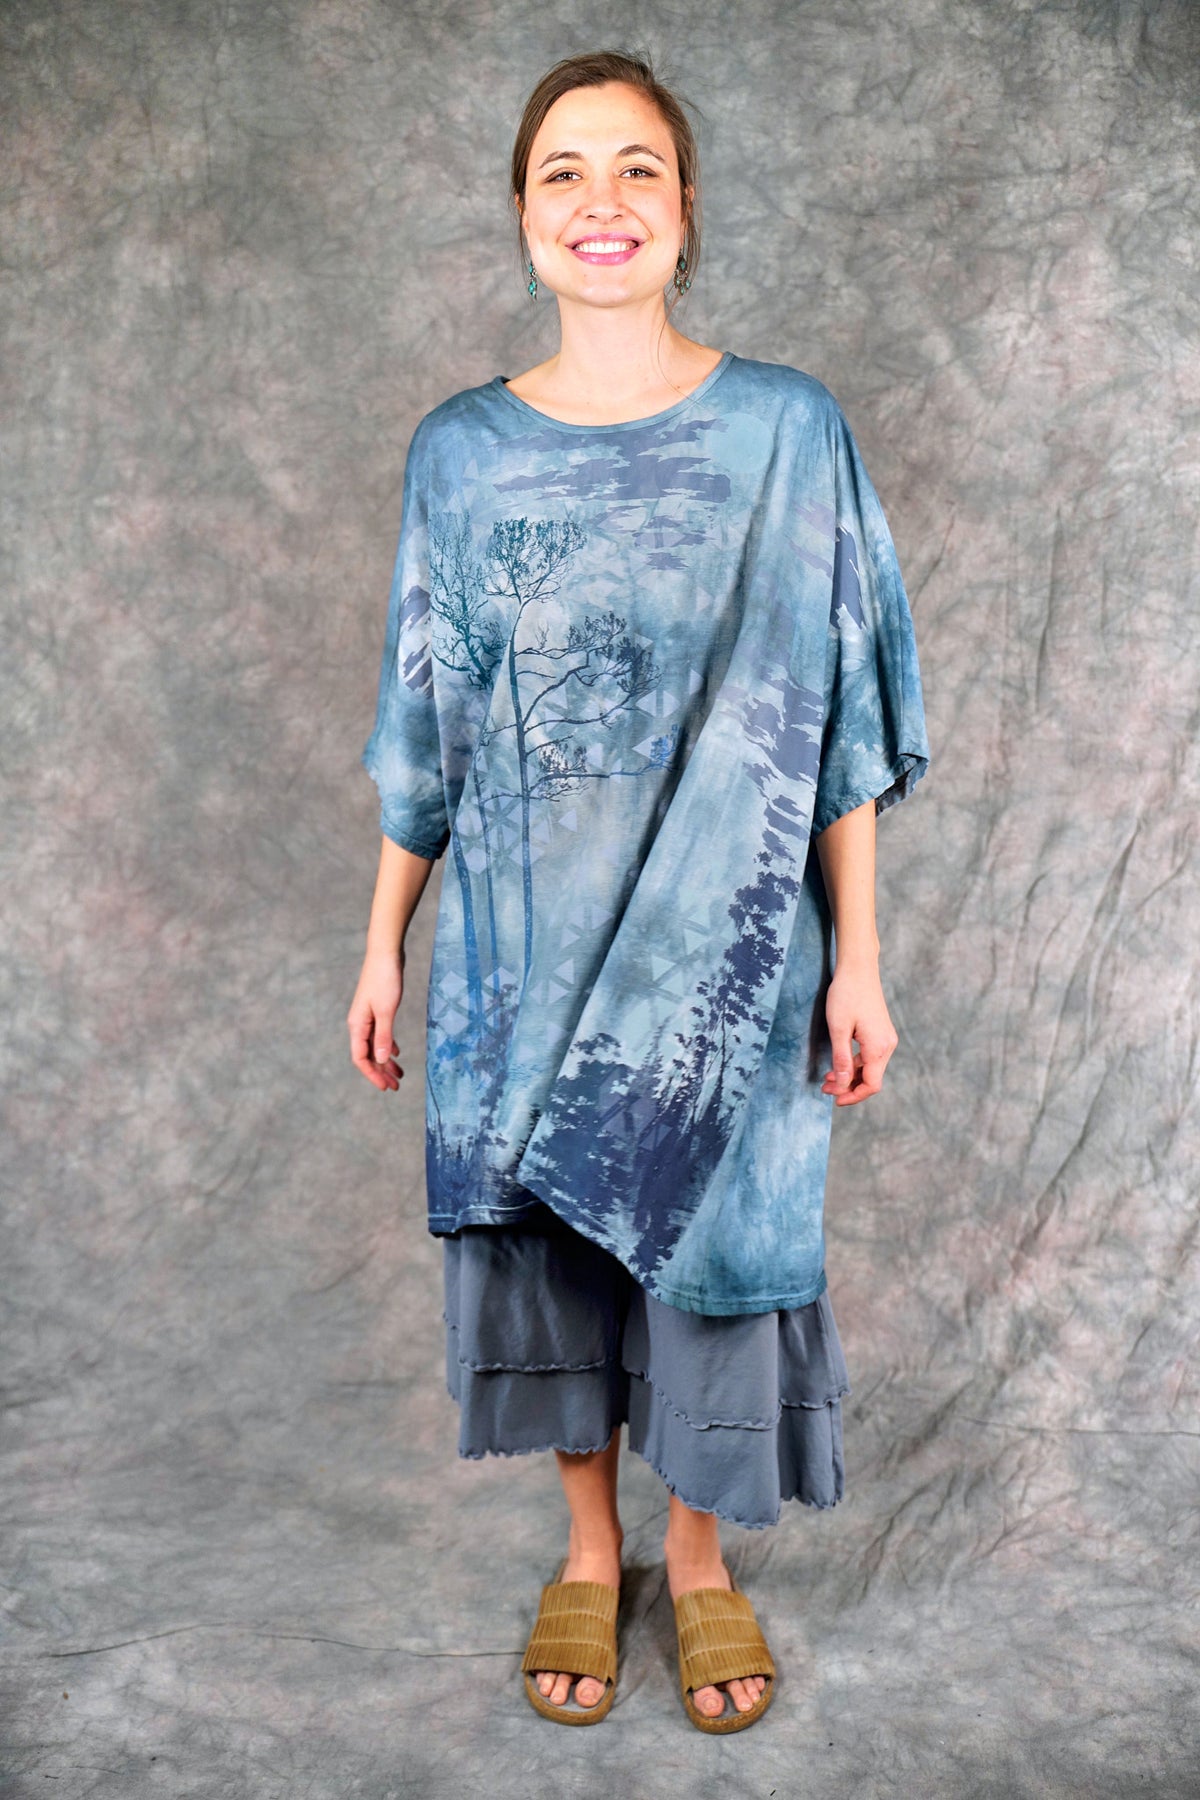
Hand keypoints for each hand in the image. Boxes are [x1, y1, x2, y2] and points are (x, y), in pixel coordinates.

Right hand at [347, 947, 405, 1090]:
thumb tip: (382, 1060)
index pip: (361, 1058)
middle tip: (396, 1086)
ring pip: (375, 1046)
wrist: (385, 954)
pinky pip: (380, 1034)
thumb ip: (384, 1036)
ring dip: (386, 1061)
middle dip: (381, 1072)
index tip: (386, 1087)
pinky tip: (397, 1054)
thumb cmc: (385, 980)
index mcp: (357, 1025)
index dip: (373, 1074)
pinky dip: (388, 1045)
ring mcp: (367, 1017)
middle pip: (368, 1055)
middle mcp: (359, 1024)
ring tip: (399, 1075)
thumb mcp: (386, 1011)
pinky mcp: (376, 1010)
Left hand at [820, 961, 897, 1104]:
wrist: (858, 969)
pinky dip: (856, 1064)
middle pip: (872, 1079)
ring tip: (828, 1077)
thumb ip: (841, 1059)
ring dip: (851, 1075)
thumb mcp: (838, 1029)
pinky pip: (870, 1056)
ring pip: (871, 1068)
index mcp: (879, 1047)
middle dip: (849, 1087)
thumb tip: (842, 1085)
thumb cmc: (846, 995)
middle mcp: (887, 1045)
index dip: (853, 1096)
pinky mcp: (881, 1032)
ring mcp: (886, 1038)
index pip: (871, 1085)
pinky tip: (840, 1062)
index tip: (834, 1098)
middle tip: (825, 1087)